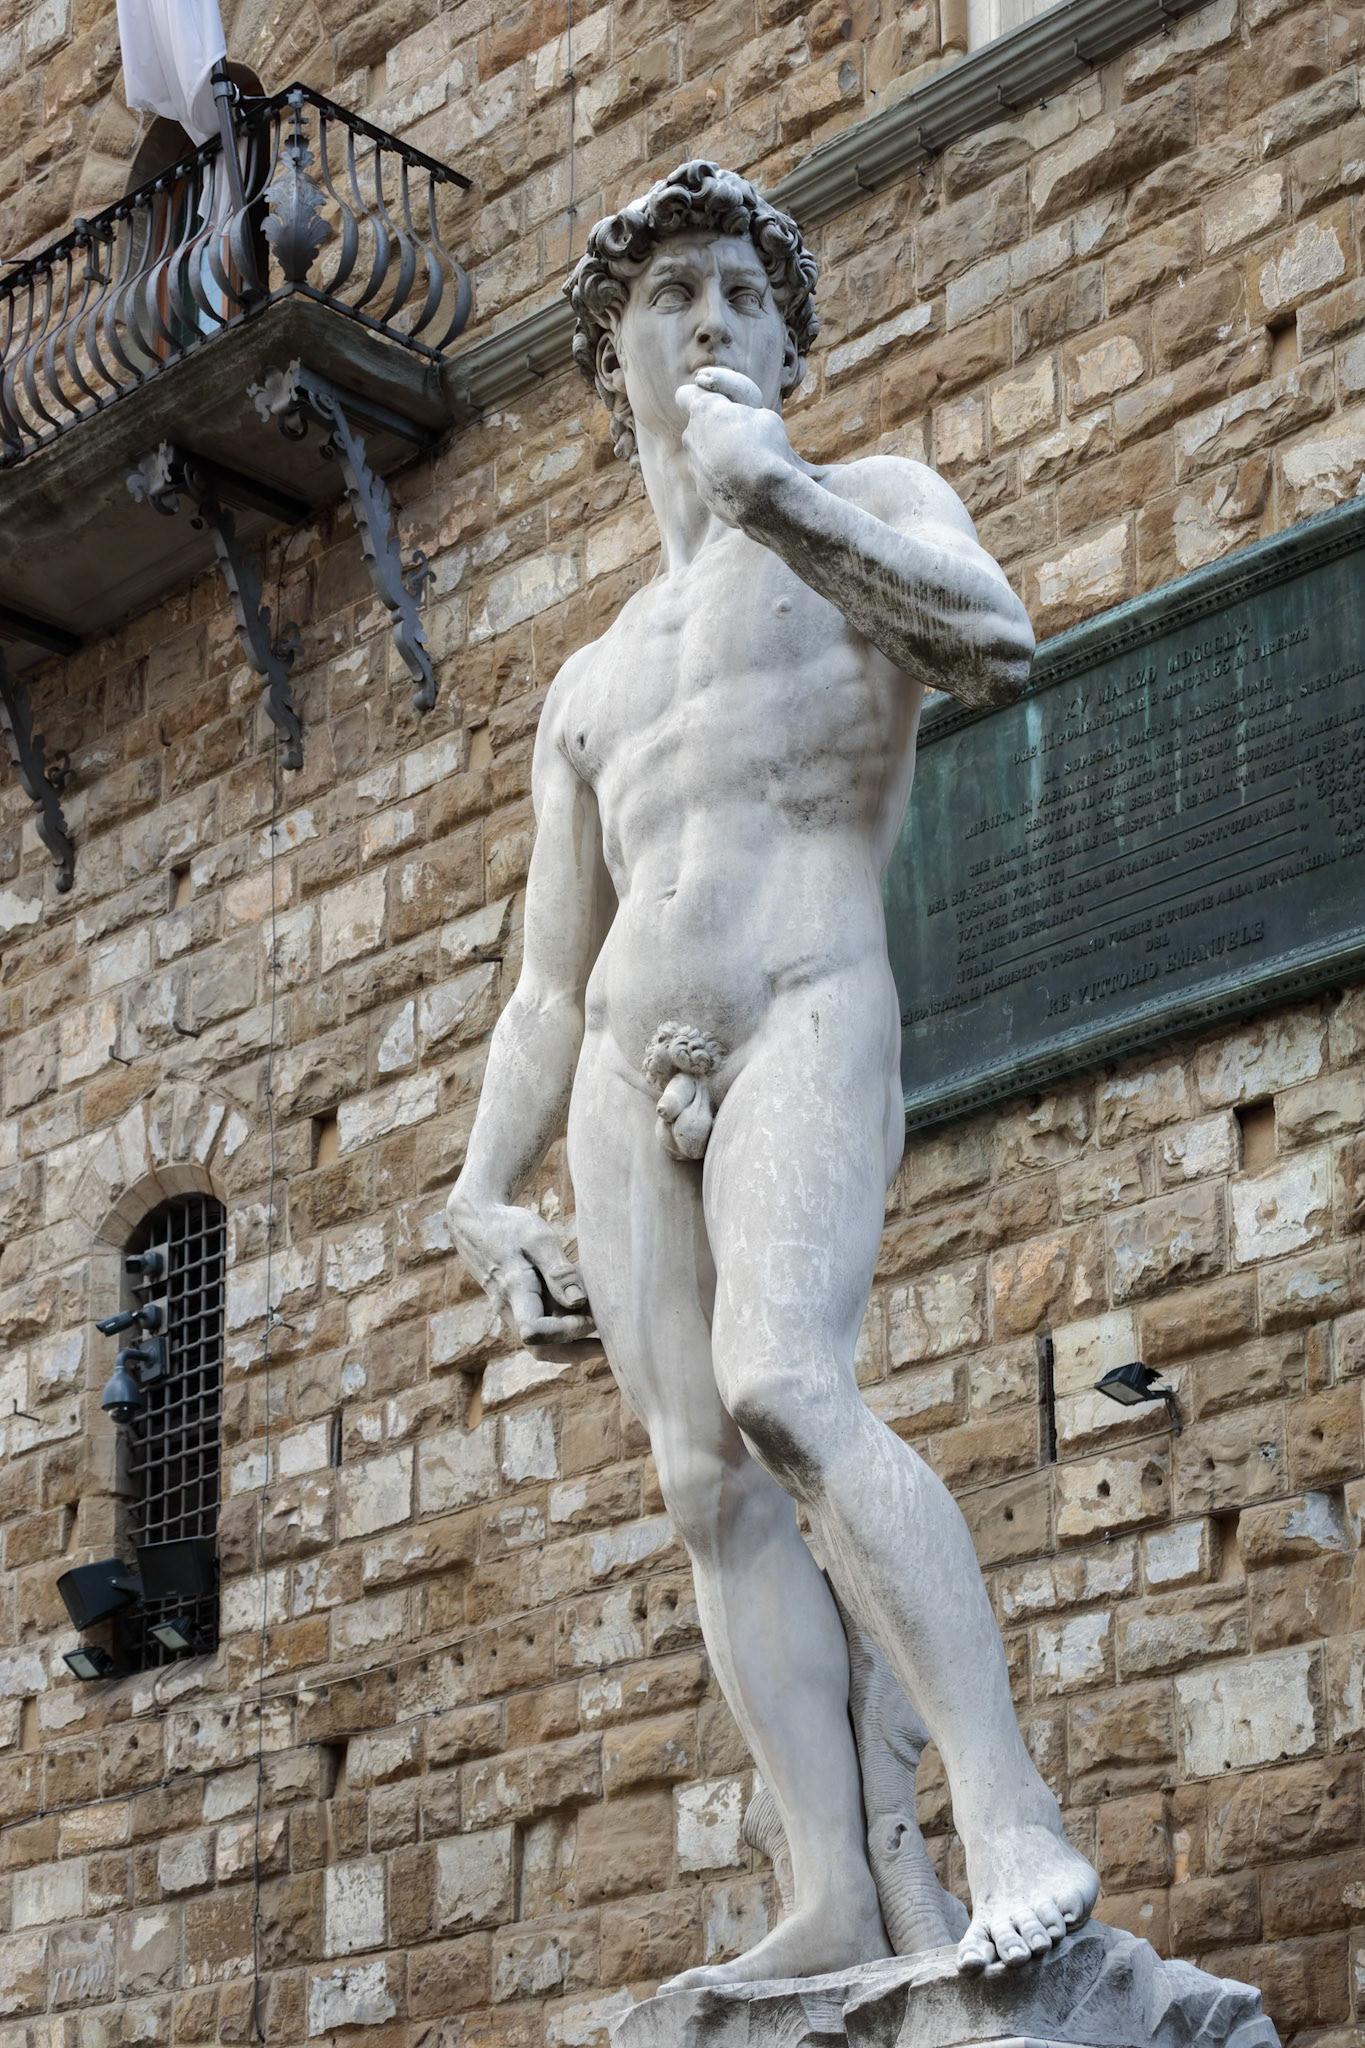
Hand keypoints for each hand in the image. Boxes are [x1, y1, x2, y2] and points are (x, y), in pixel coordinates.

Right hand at [445, 1190, 595, 1342]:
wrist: (475, 1224)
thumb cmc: (509, 1227)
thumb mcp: (537, 1238)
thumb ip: (558, 1271)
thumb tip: (579, 1302)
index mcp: (514, 1289)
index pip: (534, 1330)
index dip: (565, 1331)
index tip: (591, 1317)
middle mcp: (509, 1308)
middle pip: (540, 1350)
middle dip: (577, 1352)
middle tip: (611, 1345)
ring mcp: (511, 1311)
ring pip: (541, 1344)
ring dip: (573, 1345)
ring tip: (606, 1335)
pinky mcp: (517, 1308)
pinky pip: (540, 1329)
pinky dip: (564, 1331)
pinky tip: (588, 1319)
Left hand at [675, 367, 799, 528]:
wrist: (766, 495)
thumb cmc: (768, 447)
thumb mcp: (764, 416)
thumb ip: (743, 414)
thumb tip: (739, 423)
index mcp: (704, 410)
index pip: (684, 395)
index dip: (695, 397)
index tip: (710, 404)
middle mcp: (691, 437)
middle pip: (697, 429)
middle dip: (714, 430)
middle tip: (741, 438)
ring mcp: (694, 467)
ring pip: (704, 457)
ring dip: (719, 457)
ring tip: (747, 466)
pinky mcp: (702, 492)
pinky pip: (712, 481)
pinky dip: (725, 481)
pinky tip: (746, 486)